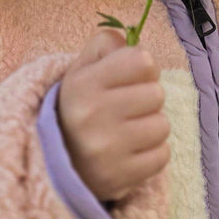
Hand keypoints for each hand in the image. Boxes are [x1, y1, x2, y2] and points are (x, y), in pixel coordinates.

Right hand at [57, 27, 170, 204]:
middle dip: (147, 99)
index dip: (142, 67)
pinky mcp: (119, 177)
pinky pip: (162, 156)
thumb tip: (132, 40)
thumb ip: (105, 44)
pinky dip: (151, 154)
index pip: (143, 61)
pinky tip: (130, 152)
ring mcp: (106, 150)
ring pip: (162, 126)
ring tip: (128, 131)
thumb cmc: (79, 107)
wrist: (56, 164)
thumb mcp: (81, 69)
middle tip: (127, 109)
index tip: (130, 78)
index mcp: (83, 84)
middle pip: (157, 94)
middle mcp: (92, 116)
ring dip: (150, 127)